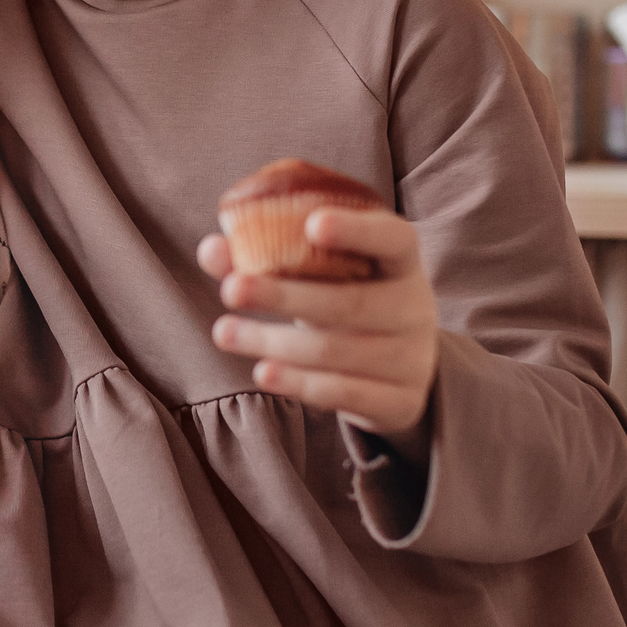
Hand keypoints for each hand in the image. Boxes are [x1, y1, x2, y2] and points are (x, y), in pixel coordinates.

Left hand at [197, 206, 438, 461]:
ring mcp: (411, 358)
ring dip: (273, 343)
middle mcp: (414, 307)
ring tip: (223, 332)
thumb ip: (268, 255)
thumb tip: (212, 249)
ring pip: (336, 351)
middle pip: (350, 302)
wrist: (402, 370)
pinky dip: (298, 383)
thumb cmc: (349, 300)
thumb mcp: (323, 276)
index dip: (356, 230)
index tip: (312, 224)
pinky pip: (343, 392)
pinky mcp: (399, 402)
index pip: (392, 238)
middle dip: (285, 296)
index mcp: (401, 261)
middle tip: (232, 288)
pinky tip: (261, 372)